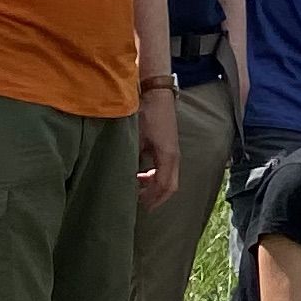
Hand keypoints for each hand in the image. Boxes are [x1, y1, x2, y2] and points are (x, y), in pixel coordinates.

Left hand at [138, 92, 180, 208]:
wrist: (156, 94)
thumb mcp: (136, 138)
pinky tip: (140, 174)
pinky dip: (153, 176)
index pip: (165, 186)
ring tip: (136, 188)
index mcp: (168, 156)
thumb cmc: (147, 114)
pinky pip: (164, 169)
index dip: (153, 199)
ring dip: (154, 186)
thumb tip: (126, 178)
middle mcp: (174, 156)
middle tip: (138, 203)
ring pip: (168, 178)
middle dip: (155, 196)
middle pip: (170, 185)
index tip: (139, 206)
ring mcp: (172, 151)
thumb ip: (133, 160)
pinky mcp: (168, 147)